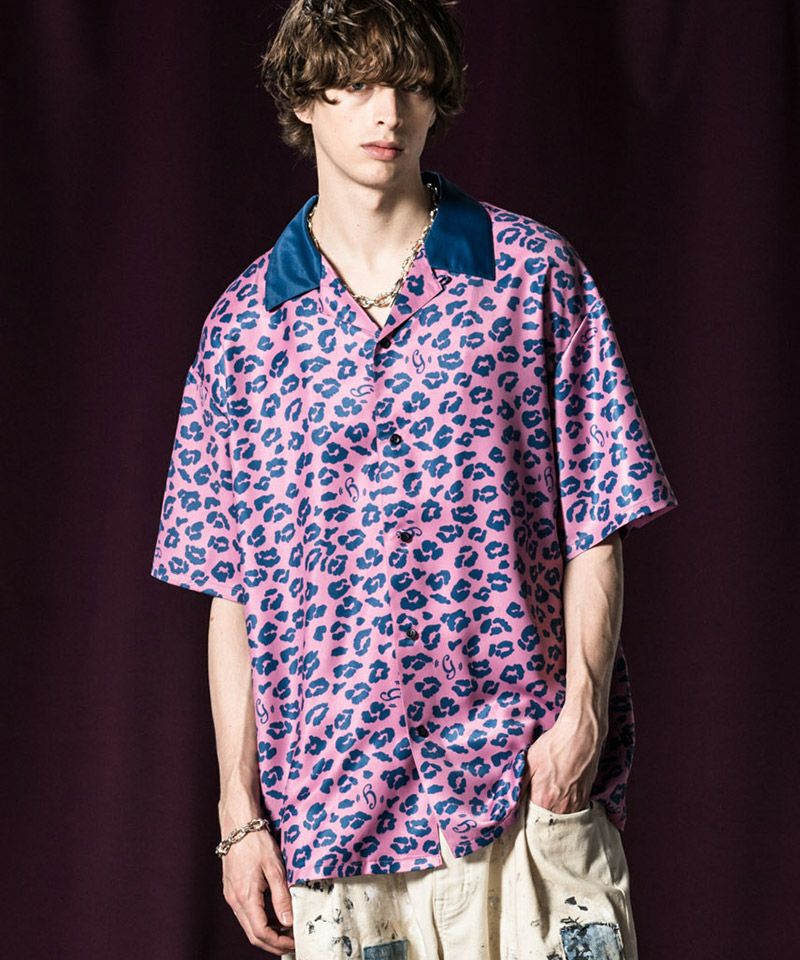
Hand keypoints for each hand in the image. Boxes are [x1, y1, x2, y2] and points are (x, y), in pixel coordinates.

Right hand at [221, 829, 294, 954]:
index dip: (278, 942)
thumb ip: (281, 896)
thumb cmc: (256, 842)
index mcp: (245, 897)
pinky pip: (246, 914)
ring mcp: (231, 896)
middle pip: (252, 935)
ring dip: (267, 934)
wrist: (238, 824)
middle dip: (273, 943)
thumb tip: (288, 921)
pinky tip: (273, 916)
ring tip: (286, 931)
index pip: (261, 933)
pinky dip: (260, 922)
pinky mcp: (232, 890)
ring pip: (248, 926)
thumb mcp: (274, 867)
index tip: (294, 942)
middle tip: (292, 942)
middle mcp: (235, 901)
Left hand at [520, 713, 603, 814]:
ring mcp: (574, 804)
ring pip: (560, 819)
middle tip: (535, 807)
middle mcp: (559, 806)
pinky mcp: (585, 799)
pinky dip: (567, 811)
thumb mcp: (529, 761)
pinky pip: (574, 813)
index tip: (523, 812)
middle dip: (539, 818)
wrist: (580, 737)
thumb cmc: (553, 746)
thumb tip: (513, 798)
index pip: (529, 819)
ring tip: (549, 803)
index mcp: (542, 798)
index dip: (525, 817)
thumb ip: (521, 783)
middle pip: (546, 822)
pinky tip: (562, 800)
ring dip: (553, 816)